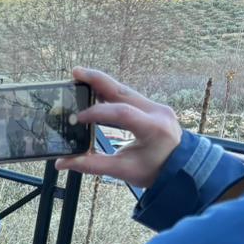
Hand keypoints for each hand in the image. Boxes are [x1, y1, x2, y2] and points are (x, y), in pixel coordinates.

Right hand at [55, 67, 181, 189]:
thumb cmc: (155, 171)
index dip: (97, 112)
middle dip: (98, 80)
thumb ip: (92, 165)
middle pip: (123, 91)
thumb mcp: (123, 170)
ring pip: (125, 91)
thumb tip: (61, 163)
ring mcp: (156, 107)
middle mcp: (157, 112)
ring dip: (102, 83)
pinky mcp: (152, 107)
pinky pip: (129, 96)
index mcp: (153, 127)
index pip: (121, 112)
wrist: (182, 168)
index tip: (77, 118)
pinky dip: (110, 93)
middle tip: (76, 72)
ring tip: (80, 76)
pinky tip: (95, 90)